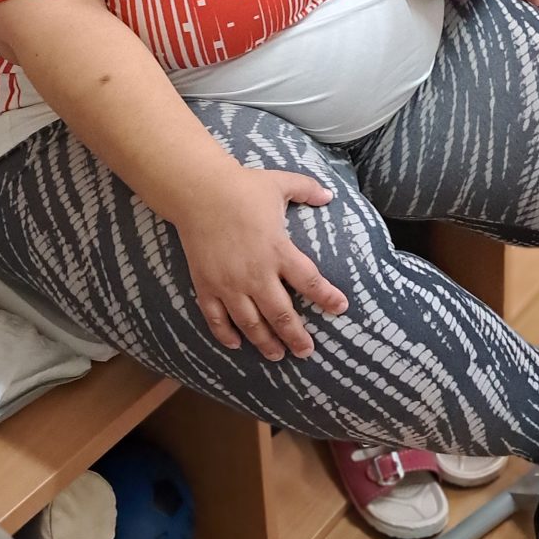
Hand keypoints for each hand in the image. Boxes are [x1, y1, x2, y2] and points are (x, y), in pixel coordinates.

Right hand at [174, 167, 347, 360]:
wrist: (197, 190)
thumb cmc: (242, 186)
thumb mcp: (280, 183)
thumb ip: (307, 189)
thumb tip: (330, 194)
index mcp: (278, 249)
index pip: (310, 281)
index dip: (327, 297)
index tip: (340, 309)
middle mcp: (255, 272)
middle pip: (281, 313)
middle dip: (295, 336)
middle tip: (306, 351)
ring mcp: (229, 282)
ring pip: (251, 323)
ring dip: (265, 342)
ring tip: (277, 356)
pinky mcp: (206, 285)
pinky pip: (216, 318)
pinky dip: (226, 334)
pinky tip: (236, 345)